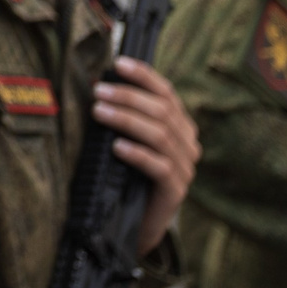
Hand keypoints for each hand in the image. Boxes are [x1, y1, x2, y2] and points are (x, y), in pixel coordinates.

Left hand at [96, 58, 201, 254]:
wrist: (134, 224)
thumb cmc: (127, 174)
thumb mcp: (127, 140)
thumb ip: (125, 116)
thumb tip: (99, 85)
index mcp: (180, 126)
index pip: (167, 93)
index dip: (144, 76)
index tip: (118, 63)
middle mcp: (187, 144)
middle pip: (162, 111)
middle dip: (128, 96)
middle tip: (98, 91)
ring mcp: (185, 168)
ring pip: (160, 135)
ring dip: (126, 120)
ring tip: (99, 112)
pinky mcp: (175, 191)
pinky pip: (159, 167)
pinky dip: (137, 153)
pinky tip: (116, 147)